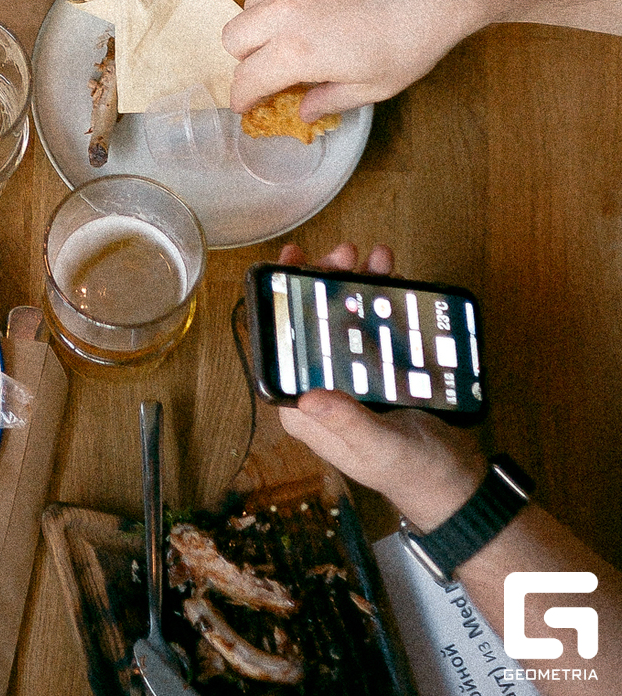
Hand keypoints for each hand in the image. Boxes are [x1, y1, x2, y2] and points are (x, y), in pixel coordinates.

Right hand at [224, 0, 490, 119]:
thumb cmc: (413, 40)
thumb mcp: (375, 86)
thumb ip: (329, 99)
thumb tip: (301, 111)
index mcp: (296, 50)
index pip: (245, 78)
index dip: (243, 97)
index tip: (249, 104)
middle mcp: (283, 6)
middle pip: (233, 35)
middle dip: (247, 56)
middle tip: (274, 64)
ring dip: (264, 19)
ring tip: (298, 25)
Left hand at [276, 243, 486, 528]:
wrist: (458, 484)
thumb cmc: (412, 472)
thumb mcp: (377, 447)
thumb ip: (346, 421)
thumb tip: (306, 396)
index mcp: (306, 408)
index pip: (281, 346)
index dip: (280, 301)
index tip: (292, 262)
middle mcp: (323, 386)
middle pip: (312, 322)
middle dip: (324, 282)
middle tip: (347, 254)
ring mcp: (354, 374)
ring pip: (345, 316)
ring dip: (356, 282)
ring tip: (375, 258)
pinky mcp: (382, 367)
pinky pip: (375, 324)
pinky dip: (382, 298)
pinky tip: (392, 276)